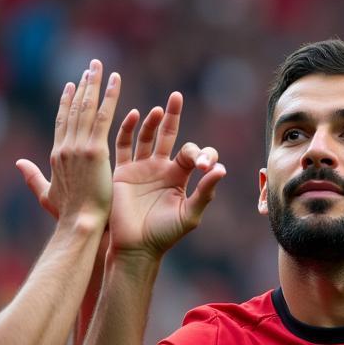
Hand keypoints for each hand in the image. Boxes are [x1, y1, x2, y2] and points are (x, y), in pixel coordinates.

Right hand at [16, 60, 118, 228]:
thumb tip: (18, 164)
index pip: (62, 122)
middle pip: (74, 109)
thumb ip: (32, 178)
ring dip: (93, 84)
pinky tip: (115, 80)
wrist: (79, 224)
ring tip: (99, 67)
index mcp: (57, 155)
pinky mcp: (95, 150)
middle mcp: (66, 146)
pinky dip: (109, 96)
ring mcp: (79, 146)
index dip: (66, 102)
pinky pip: (104, 116)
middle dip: (82, 86)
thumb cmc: (67, 216)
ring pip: (87, 108)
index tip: (72, 86)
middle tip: (90, 68)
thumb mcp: (46, 195)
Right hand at [108, 90, 225, 258]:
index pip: (194, 154)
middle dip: (172, 116)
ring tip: (159, 109)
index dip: (202, 155)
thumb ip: (205, 192)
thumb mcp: (190, 215)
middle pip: (168, 135)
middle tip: (176, 96)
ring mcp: (140, 168)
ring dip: (151, 122)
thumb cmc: (165, 235)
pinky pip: (123, 145)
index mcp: (180, 177)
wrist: (136, 248)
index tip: (204, 168)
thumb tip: (222, 169)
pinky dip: (128, 130)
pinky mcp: (122, 172)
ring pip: (146, 137)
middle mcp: (161, 168)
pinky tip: (134, 115)